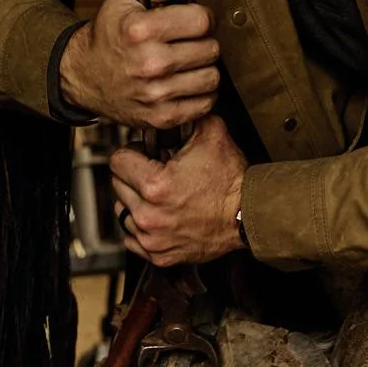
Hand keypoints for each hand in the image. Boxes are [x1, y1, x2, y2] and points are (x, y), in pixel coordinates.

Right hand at [59, 0, 219, 129]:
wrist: (83, 75)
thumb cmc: (108, 35)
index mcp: (142, 30)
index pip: (202, 20)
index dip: (202, 16)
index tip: (193, 20)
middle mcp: (150, 63)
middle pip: (211, 49)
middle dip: (203, 42)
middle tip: (187, 43)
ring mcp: (156, 94)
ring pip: (212, 77)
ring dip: (203, 69)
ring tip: (186, 63)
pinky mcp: (160, 116)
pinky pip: (204, 104)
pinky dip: (200, 94)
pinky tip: (184, 84)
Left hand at [111, 115, 246, 267]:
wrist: (250, 215)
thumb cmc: (232, 181)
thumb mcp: (211, 134)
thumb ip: (185, 117)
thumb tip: (172, 111)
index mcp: (156, 185)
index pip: (117, 161)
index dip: (132, 152)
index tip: (144, 154)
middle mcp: (150, 215)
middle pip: (117, 186)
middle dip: (134, 177)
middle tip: (156, 173)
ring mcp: (153, 238)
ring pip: (123, 213)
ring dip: (136, 202)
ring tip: (160, 195)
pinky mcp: (160, 255)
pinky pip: (133, 239)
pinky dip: (142, 228)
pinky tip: (160, 216)